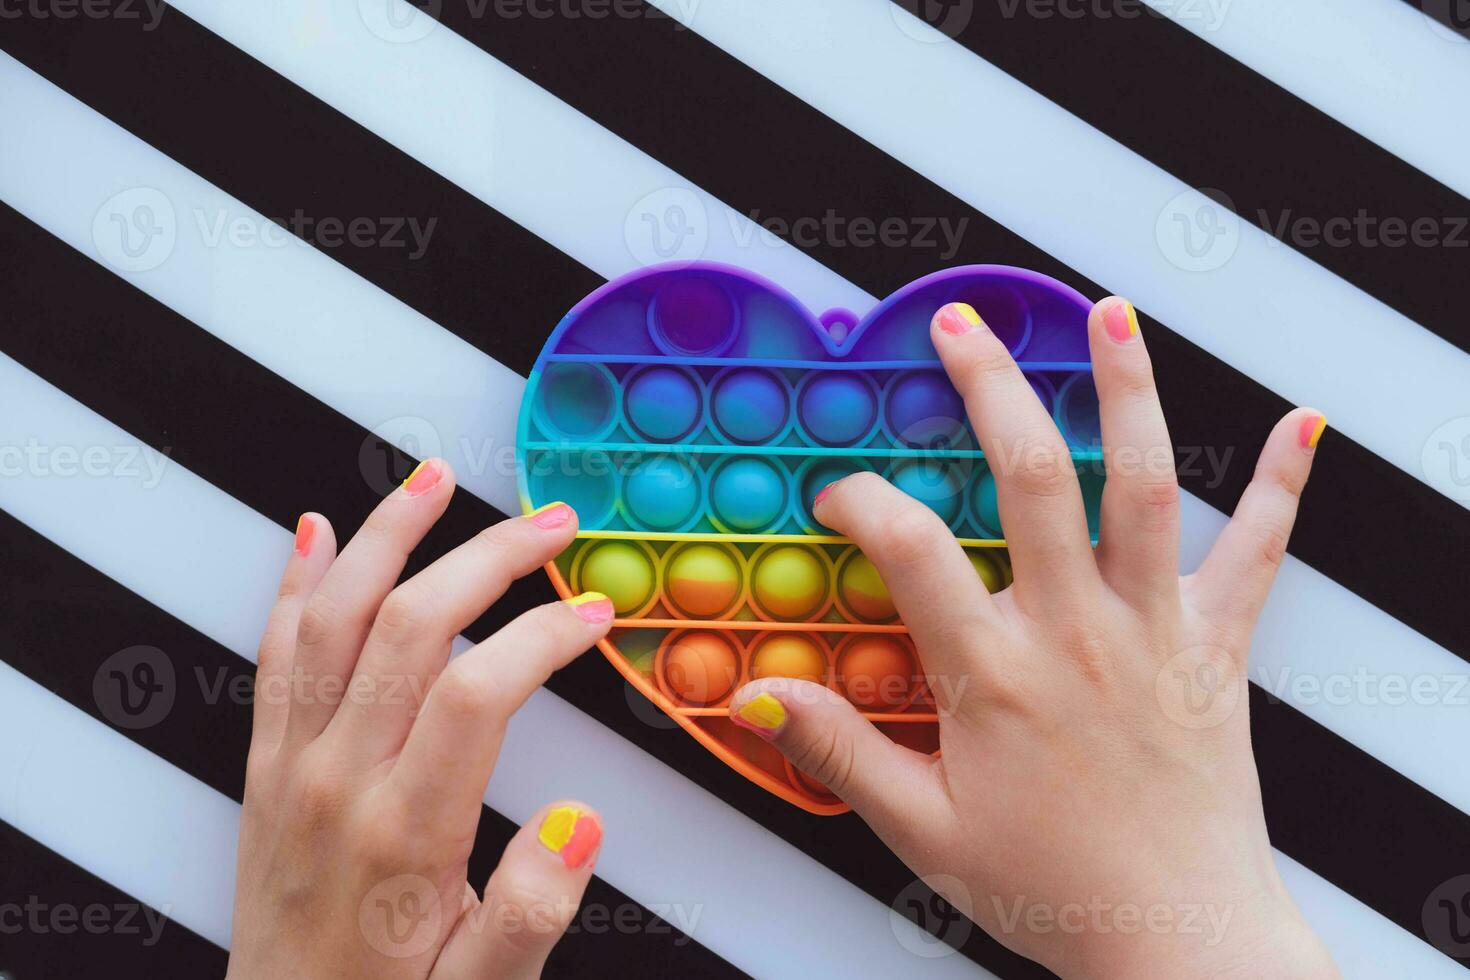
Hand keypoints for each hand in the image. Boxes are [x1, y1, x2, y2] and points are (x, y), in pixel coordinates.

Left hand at [227, 460, 612, 978]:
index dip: (544, 637)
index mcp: (403, 834)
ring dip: (385, 538)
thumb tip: (580, 824)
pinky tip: (315, 538)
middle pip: (410, 626)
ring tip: (434, 481)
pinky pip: (275, 656)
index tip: (595, 615)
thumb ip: (532, 913)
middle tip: (549, 524)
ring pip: (333, 618)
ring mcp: (292, 767)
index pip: (478, 693)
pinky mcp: (266, 768)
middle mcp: (337, 782)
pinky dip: (296, 586)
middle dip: (488, 558)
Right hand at [727, 299, 1337, 978]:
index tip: (840, 492)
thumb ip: (838, 753)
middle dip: (990, 388)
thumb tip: (761, 697)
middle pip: (1033, 478)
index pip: (911, 550)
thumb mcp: (922, 830)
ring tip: (1109, 315)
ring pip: (1143, 488)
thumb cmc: (1056, 886)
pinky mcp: (1214, 648)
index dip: (863, 500)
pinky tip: (1299, 424)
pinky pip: (1255, 556)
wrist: (1178, 938)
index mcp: (995, 676)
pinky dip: (1282, 485)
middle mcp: (1077, 632)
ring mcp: (1153, 631)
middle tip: (961, 325)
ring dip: (1127, 392)